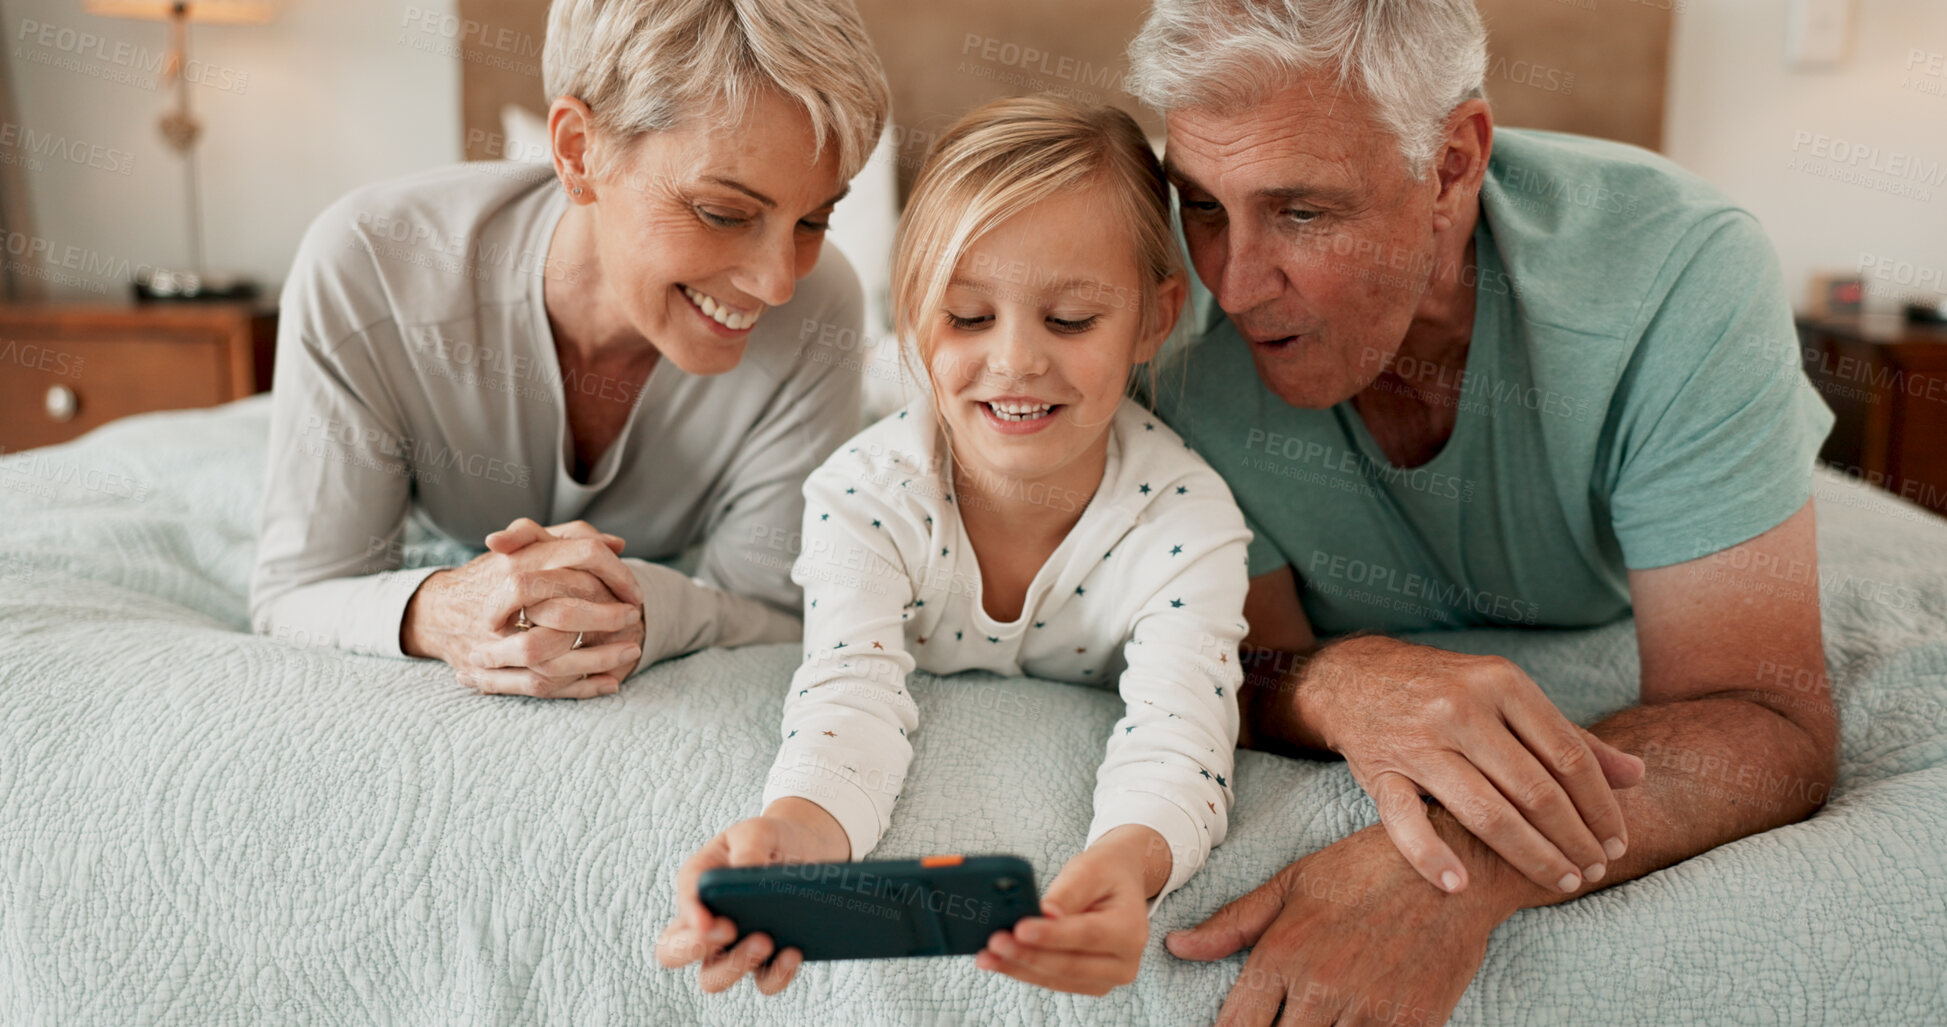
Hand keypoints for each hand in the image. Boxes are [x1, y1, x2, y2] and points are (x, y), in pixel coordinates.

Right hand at [400, 517, 644, 698]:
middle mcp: (503, 600)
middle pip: (564, 613)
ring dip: (599, 658)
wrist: (437, 611)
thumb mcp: (528, 547)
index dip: (615, 574)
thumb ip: (570, 538)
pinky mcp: (493, 674)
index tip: (634, 590)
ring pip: (553, 657)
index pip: (580, 559)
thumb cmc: (493, 576)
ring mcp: (494, 642)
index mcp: (517, 562)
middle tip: (634, 617)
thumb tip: (618, 544)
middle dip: (606, 617)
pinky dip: (581, 687)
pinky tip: (611, 684)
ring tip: (632, 652)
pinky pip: (542, 686)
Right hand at [656, 798, 849, 995]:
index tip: (711, 921)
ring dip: (736, 965)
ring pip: (713, 979)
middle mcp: (706, 924)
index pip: (680, 907)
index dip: (689, 917)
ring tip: (766, 940)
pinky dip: (778, 974)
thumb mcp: (760, 830)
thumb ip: (749, 843)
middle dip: (694, 948)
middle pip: (672, 953)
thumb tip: (745, 869)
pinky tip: (794, 952)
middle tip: (729, 929)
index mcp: (696, 887)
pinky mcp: (766, 962)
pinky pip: (763, 983)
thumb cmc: (771, 840)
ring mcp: (733, 948)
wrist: (809, 853)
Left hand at [975, 825, 1158, 995]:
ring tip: (987, 955)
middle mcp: (1124, 962)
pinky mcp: (1086, 983)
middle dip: (1027, 955)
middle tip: (994, 942)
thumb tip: (1043, 915)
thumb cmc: (1105, 873)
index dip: (1051, 935)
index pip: (1087, 934)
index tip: (1019, 928)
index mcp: (1130, 930)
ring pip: (1056, 978)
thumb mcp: (1090, 868)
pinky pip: (1051, 980)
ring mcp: (1106, 978)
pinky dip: (1023, 970)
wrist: (1119, 883)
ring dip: (1018, 967)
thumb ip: (1068, 892)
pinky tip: (999, 960)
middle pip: (1069, 964)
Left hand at [1168, 824, 1497, 1026]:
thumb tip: (1177, 946)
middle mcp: (1321, 987)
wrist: (1455, 863)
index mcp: (1283, 953)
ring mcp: (1370, 1009)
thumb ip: (1233, 923)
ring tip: (1316, 1024)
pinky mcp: (1414, 1023)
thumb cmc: (1366, 868)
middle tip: (1280, 1025)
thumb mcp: (1294, 884)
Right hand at [1300, 636, 1645, 894]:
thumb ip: (1569, 737)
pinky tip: (1460, 887)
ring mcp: (1418, 742)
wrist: (1354, 677)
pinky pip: (1407, 823)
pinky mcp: (1379, 772)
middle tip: (1593, 871)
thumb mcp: (1507, 695)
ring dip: (1531, 856)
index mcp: (1501, 684)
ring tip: (1560, 882)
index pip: (1568, 756)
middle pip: (1535, 790)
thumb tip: (1637, 776)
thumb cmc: (1445, 691)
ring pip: (1486, 812)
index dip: (1601, 806)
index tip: (1616, 842)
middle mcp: (1461, 709)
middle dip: (1574, 839)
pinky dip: (1433, 857)